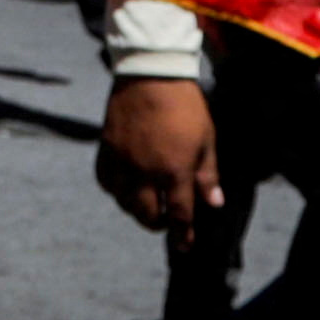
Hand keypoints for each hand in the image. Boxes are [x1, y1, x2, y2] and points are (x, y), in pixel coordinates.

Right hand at [96, 80, 221, 242]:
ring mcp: (122, 161)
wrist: (150, 73)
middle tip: (166, 220)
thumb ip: (207, 175)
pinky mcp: (106, 149)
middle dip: (158, 224)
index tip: (185, 245)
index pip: (179, 214)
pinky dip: (115, 190)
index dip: (182, 234)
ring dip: (136, 209)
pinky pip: (105, 181)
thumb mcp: (206, 139)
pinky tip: (125, 186)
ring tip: (147, 203)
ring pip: (123, 202)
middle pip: (146, 215)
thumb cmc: (184, 105)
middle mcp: (145, 171)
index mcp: (174, 170)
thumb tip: (213, 204)